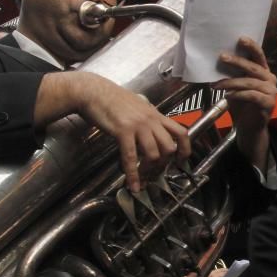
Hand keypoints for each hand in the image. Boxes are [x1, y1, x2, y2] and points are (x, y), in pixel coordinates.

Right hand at [35, 72, 190, 192]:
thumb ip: (147, 118)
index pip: (181, 132)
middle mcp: (151, 120)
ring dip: (148, 170)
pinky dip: (132, 174)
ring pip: (154, 154)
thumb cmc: (111, 98)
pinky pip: (131, 157)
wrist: (92, 91)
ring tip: (142, 176)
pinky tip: (132, 184)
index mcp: (155, 114)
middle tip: (155, 171)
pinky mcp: (123, 131)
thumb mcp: (137, 106)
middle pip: (169, 147)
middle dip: (163, 164)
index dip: (184, 149)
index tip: (180, 161)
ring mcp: (138, 125)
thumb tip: (151, 131)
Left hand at [213, 37, 276, 169]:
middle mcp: (270, 80)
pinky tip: (228, 96)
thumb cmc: (242, 106)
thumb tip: (217, 60)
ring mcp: (272, 92)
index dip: (251, 46)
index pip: (259, 56)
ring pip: (249, 82)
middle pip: (253, 67)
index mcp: (264, 73)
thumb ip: (233, 74)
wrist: (248, 129)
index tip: (240, 39)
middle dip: (236, 61)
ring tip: (217, 84)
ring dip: (231, 82)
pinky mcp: (269, 103)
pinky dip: (238, 94)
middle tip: (222, 57)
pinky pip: (251, 95)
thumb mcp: (236, 87)